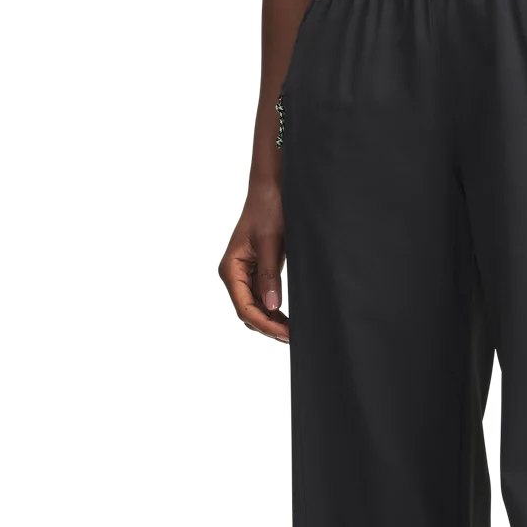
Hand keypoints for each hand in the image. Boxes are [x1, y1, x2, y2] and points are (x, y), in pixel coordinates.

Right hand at [218, 182, 288, 341]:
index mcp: (231, 268)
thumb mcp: (271, 242)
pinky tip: (290, 318)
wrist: (271, 188)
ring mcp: (244, 275)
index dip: (265, 325)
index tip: (287, 334)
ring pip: (255, 309)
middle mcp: (233, 274)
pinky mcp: (256, 272)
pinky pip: (262, 299)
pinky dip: (274, 311)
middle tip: (295, 338)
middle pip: (248, 313)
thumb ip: (269, 275)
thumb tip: (272, 307)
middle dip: (269, 328)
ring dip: (272, 322)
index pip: (245, 308)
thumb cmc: (269, 208)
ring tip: (295, 332)